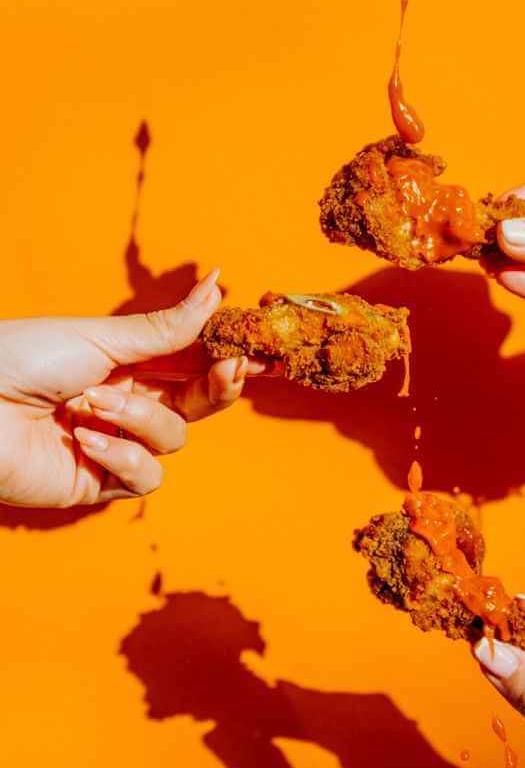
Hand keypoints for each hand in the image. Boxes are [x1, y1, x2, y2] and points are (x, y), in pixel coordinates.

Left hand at [0, 270, 259, 507]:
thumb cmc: (20, 359)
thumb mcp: (100, 337)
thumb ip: (167, 328)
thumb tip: (218, 285)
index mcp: (124, 362)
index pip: (190, 362)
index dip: (225, 358)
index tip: (257, 349)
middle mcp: (124, 403)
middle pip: (196, 402)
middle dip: (217, 387)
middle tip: (231, 369)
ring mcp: (113, 444)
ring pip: (172, 439)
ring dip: (139, 418)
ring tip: (89, 402)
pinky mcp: (98, 482)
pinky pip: (144, 476)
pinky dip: (122, 456)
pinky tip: (86, 440)